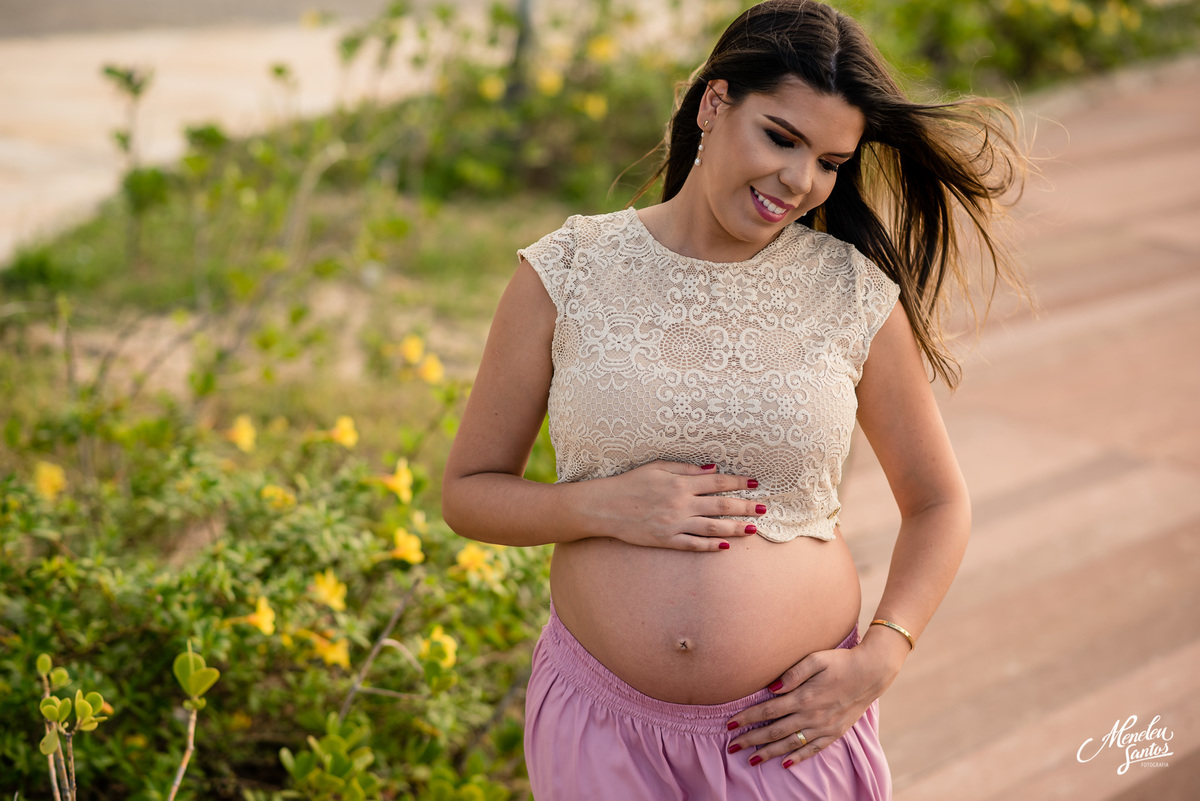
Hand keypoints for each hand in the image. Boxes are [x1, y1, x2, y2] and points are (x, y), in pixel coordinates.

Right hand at [587, 460, 764, 551]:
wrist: (604, 507)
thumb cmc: (630, 483)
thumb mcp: (657, 467)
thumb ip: (686, 468)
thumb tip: (712, 469)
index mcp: (680, 483)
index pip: (717, 483)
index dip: (738, 483)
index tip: (754, 484)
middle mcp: (681, 504)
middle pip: (721, 506)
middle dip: (744, 506)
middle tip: (763, 508)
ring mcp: (674, 524)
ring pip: (712, 528)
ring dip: (735, 528)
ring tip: (751, 528)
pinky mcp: (666, 540)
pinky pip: (693, 545)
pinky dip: (710, 547)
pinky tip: (725, 547)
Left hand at [724, 638, 903, 767]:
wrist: (871, 673)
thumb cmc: (840, 661)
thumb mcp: (815, 659)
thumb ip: (792, 673)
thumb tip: (771, 688)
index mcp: (803, 697)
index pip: (767, 710)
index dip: (747, 718)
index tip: (730, 725)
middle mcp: (811, 716)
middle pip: (774, 731)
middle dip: (751, 740)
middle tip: (732, 747)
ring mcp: (824, 727)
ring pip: (790, 744)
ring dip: (769, 753)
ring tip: (751, 760)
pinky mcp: (835, 733)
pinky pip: (813, 749)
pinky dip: (798, 758)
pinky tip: (785, 764)